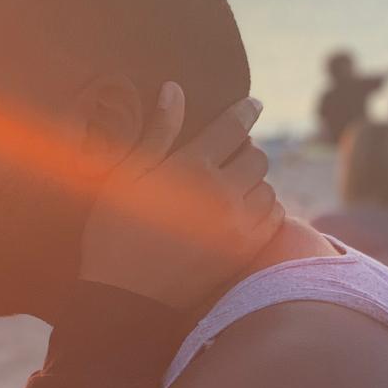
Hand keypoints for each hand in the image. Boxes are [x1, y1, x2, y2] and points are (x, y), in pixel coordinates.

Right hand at [79, 86, 281, 309]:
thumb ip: (157, 132)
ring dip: (253, 181)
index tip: (253, 104)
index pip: (232, 127)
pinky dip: (263, 208)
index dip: (245, 111)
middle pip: (256, 156)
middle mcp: (221, 193)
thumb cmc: (114, 231)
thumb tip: (175, 89)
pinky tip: (241, 211)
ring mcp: (238, 224)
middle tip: (227, 156)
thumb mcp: (126, 176)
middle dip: (244, 150)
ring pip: (267, 186)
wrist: (123, 297)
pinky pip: (274, 216)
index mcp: (190, 168)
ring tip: (231, 186)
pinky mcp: (245, 250)